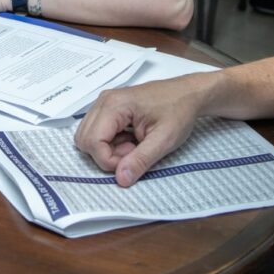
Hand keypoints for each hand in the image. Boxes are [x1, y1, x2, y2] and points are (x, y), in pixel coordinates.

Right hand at [74, 74, 209, 185]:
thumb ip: (141, 160)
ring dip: (108, 149)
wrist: (188, 94)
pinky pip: (97, 131)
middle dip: (106, 154)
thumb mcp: (164, 140)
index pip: (92, 141)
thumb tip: (121, 179)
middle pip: (85, 139)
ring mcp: (104, 103)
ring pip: (89, 136)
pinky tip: (130, 138)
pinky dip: (111, 142)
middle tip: (133, 151)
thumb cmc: (179, 110)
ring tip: (133, 144)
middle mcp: (104, 101)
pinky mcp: (109, 108)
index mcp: (114, 105)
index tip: (132, 159)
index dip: (108, 160)